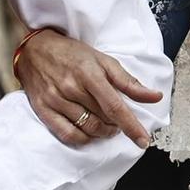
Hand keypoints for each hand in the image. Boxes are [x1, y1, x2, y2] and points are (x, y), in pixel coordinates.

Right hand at [16, 30, 161, 146]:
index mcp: (89, 74)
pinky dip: (83, 138)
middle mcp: (71, 88)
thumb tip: (154, 97)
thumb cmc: (72, 53)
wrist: (34, 49)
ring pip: (87, 129)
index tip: (143, 140)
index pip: (115, 107)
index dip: (131, 126)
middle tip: (118, 119)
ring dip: (102, 132)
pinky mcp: (43, 110)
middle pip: (103, 119)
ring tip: (106, 124)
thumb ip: (129, 82)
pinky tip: (88, 132)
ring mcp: (55, 100)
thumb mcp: (103, 60)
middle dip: (117, 124)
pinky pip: (68, 134)